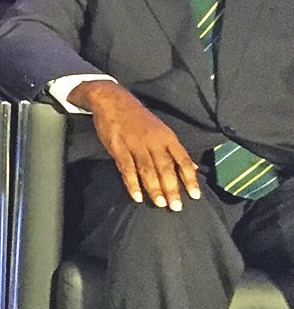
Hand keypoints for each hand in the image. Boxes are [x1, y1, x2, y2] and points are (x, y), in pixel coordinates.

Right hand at [73, 80, 201, 209]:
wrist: (113, 101)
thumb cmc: (138, 118)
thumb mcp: (161, 130)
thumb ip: (173, 150)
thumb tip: (192, 168)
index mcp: (167, 137)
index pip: (182, 160)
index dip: (189, 179)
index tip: (194, 196)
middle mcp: (154, 141)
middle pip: (165, 168)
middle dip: (172, 188)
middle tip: (176, 207)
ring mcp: (135, 144)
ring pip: (148, 170)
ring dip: (154, 188)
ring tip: (160, 204)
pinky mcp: (118, 147)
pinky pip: (126, 168)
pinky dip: (132, 183)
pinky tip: (136, 196)